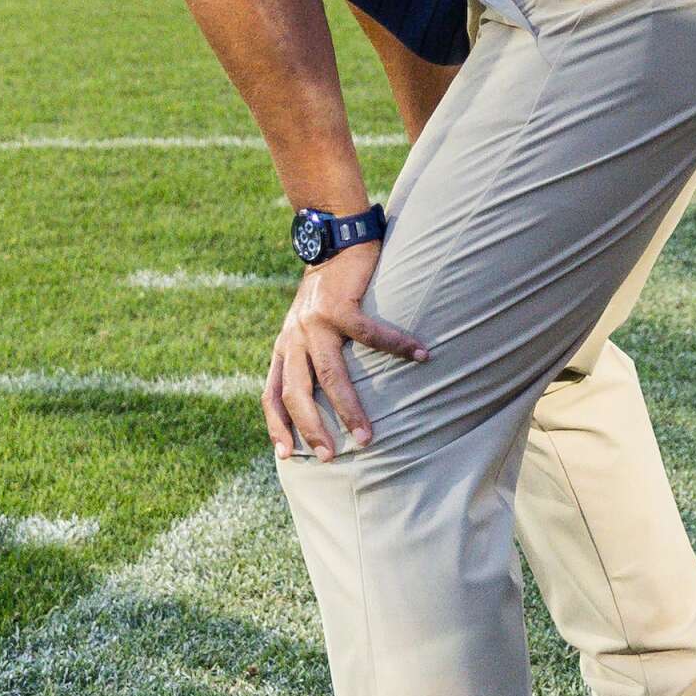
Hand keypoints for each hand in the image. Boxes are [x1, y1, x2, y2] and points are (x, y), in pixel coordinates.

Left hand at [264, 241, 422, 458]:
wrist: (332, 238)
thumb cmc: (328, 289)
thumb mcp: (306, 324)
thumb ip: (308, 353)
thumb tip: (322, 393)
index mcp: (285, 345)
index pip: (272, 393)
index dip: (277, 425)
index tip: (285, 455)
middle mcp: (294, 336)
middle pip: (297, 392)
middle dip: (312, 429)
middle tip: (330, 456)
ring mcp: (315, 320)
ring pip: (330, 374)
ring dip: (349, 407)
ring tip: (367, 434)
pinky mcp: (341, 303)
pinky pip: (371, 334)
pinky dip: (398, 347)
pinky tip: (422, 356)